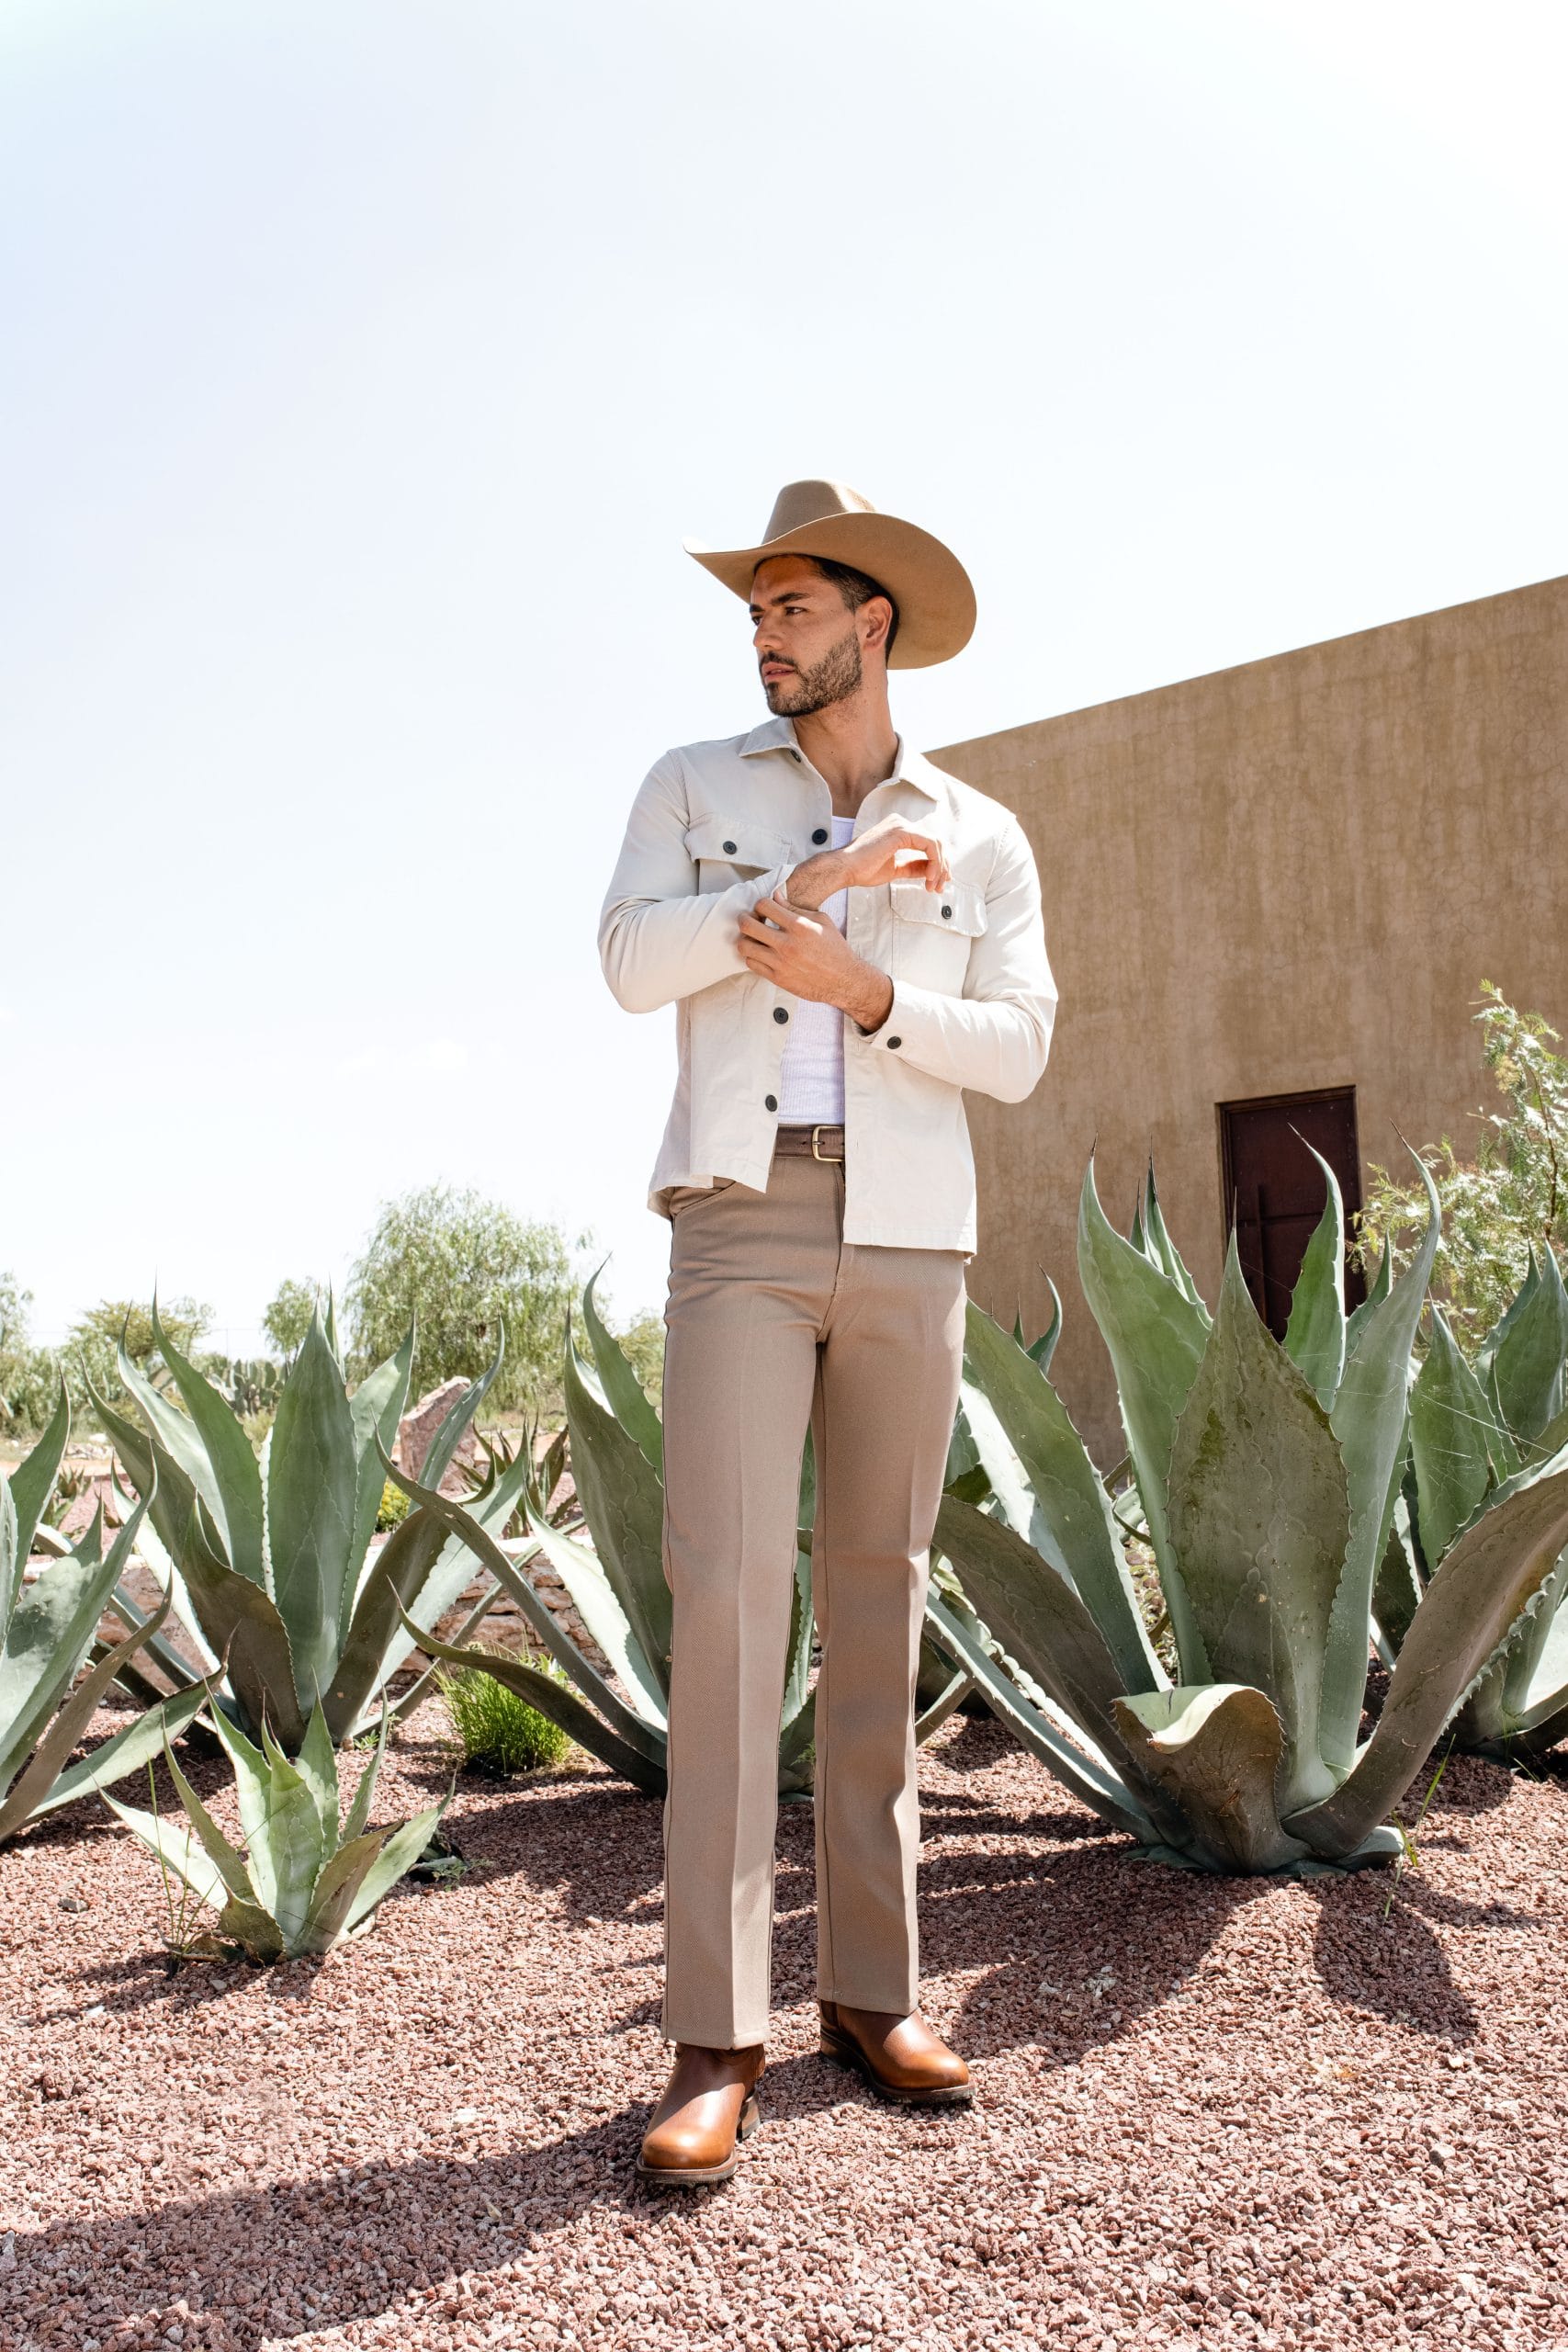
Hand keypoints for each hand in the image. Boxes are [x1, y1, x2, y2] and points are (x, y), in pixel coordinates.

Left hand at [738, 898, 893, 1031]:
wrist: (843, 980)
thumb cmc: (834, 948)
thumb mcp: (821, 921)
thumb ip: (796, 908)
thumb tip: (776, 896)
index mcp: (799, 926)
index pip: (764, 905)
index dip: (760, 904)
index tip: (763, 908)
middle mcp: (787, 944)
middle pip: (747, 925)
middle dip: (744, 918)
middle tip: (748, 919)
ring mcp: (780, 963)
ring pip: (745, 946)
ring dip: (745, 938)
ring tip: (753, 937)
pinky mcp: (777, 978)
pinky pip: (751, 963)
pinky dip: (752, 955)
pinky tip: (760, 952)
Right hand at [784, 815, 949, 910]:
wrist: (843, 869)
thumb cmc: (861, 870)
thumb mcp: (895, 870)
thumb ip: (913, 867)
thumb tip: (931, 871)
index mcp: (898, 830)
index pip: (927, 844)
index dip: (937, 864)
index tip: (937, 883)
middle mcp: (901, 823)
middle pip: (935, 842)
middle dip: (941, 867)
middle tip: (940, 888)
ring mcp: (901, 824)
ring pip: (935, 843)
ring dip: (939, 867)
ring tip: (934, 886)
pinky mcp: (901, 831)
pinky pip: (930, 845)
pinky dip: (934, 862)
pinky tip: (929, 877)